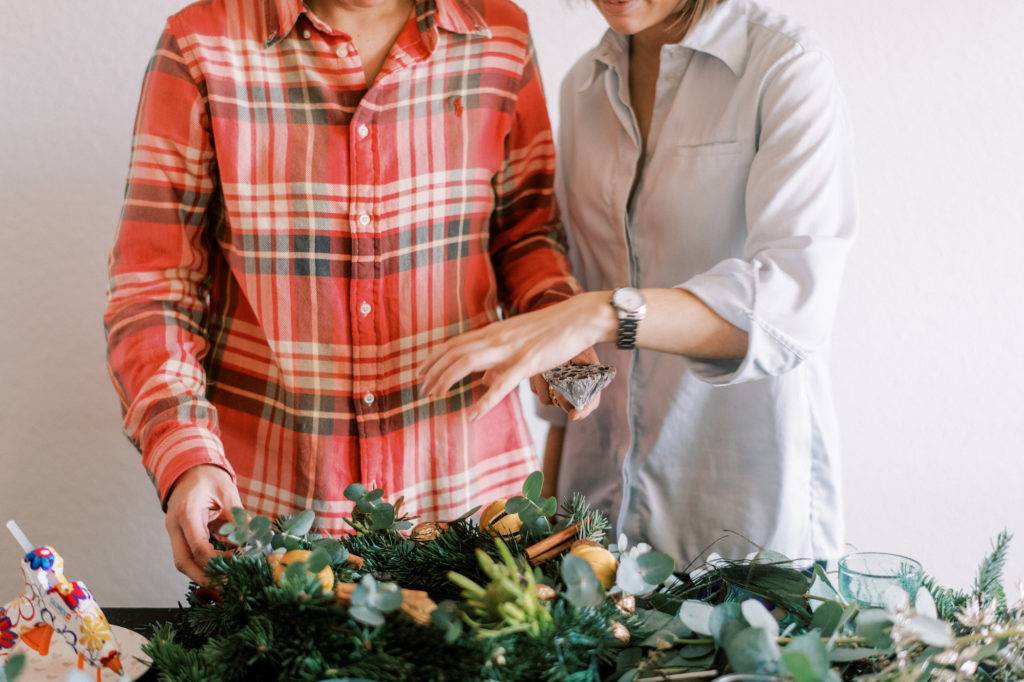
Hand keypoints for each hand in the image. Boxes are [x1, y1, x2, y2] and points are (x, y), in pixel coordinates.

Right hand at [164, 464, 241, 584]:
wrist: (188, 468)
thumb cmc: (209, 477)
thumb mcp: (227, 493)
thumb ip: (238, 518)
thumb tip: (254, 543)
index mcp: (186, 512)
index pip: (198, 547)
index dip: (217, 562)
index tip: (238, 566)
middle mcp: (174, 525)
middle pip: (183, 562)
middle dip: (205, 579)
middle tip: (229, 588)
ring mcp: (174, 532)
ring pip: (183, 563)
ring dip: (203, 575)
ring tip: (228, 583)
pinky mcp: (179, 536)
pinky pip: (188, 556)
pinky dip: (203, 566)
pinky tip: (221, 571)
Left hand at [417, 292, 616, 420]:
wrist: (579, 317)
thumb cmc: (552, 331)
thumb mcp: (520, 343)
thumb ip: (499, 360)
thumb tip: (484, 380)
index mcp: (494, 331)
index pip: (455, 343)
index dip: (434, 358)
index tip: (420, 372)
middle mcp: (497, 337)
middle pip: (454, 352)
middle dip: (433, 371)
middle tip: (421, 390)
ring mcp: (511, 349)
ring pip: (468, 362)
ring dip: (447, 380)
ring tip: (434, 397)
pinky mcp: (528, 362)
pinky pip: (501, 384)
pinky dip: (484, 401)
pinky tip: (472, 415)